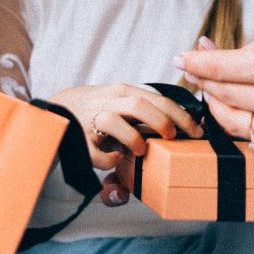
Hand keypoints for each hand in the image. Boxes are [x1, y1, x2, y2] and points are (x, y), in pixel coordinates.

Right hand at [50, 83, 204, 174]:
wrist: (55, 112)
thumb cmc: (99, 112)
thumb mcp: (121, 107)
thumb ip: (145, 117)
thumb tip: (177, 133)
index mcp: (125, 93)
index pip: (159, 99)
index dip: (182, 116)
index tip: (197, 132)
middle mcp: (109, 102)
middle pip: (140, 105)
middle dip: (162, 123)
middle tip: (172, 139)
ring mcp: (92, 120)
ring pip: (114, 122)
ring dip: (133, 140)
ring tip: (140, 151)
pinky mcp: (78, 140)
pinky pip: (96, 152)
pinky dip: (109, 160)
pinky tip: (114, 160)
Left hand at [178, 22, 253, 160]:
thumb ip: (248, 48)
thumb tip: (209, 50)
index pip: (220, 68)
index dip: (195, 62)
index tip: (181, 57)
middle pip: (223, 98)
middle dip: (204, 83)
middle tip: (195, 71)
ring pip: (235, 125)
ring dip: (219, 107)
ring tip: (215, 90)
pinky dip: (246, 124)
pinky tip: (242, 108)